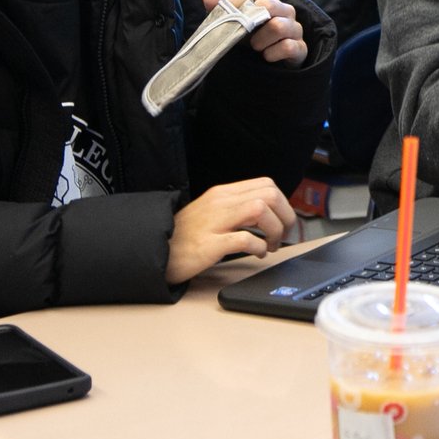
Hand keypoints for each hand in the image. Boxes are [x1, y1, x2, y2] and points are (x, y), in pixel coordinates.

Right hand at [165, 177, 295, 283]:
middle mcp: (220, 202)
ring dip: (274, 230)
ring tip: (270, 245)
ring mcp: (214, 222)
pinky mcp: (209, 244)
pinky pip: (246, 239)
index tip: (283, 221)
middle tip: (281, 235)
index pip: (267, 184)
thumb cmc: (185, 236)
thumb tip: (270, 214)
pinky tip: (257, 254)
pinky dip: (259, 247)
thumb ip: (236, 207)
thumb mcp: (212, 212)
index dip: (284, 204)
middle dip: (285, 217)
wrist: (154, 251)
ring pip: (261, 210)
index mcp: (223, 193)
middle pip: (269, 195)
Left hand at [203, 0, 307, 66]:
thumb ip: (220, 8)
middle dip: (250, 23)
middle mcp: (285, 9)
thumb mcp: (233, 24)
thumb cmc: (250, 38)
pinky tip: (267, 56)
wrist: (267, 65)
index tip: (228, 17)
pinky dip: (272, 54)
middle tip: (243, 35)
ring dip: (260, 40)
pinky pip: (288, 47)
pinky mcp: (301, 48)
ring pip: (278, 26)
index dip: (236, 1)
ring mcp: (295, 28)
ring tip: (255, 47)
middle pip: (268, 4)